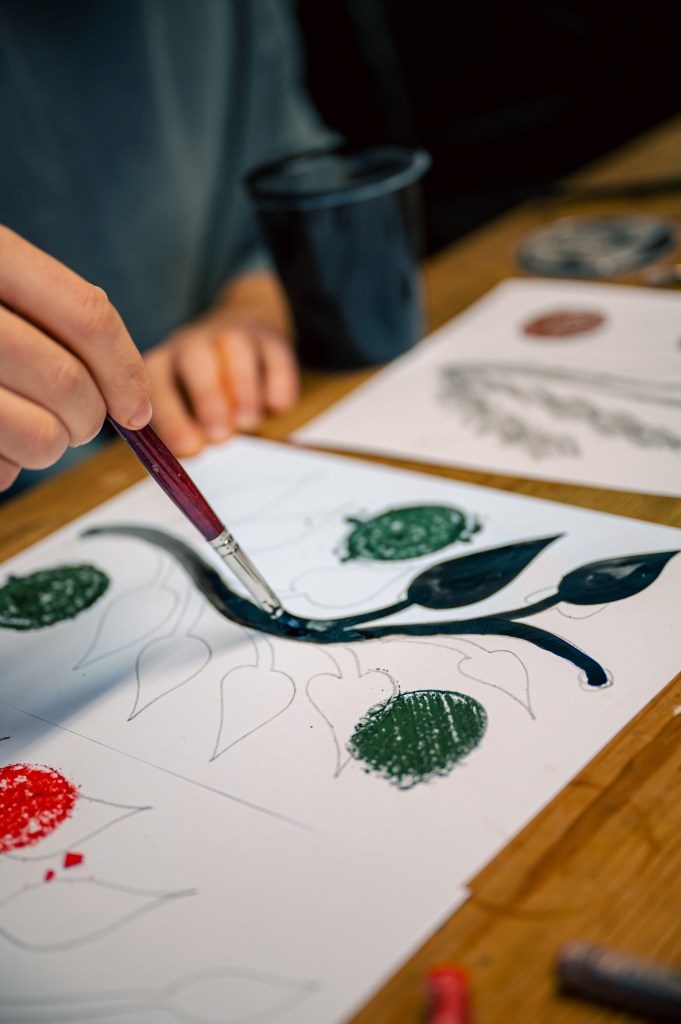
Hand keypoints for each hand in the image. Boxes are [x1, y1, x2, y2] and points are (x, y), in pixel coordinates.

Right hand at [0, 227, 151, 490]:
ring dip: (49, 447)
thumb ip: (56, 320)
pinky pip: (0, 467)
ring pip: (40, 437)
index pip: (88, 315)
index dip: (127, 369)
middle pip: (68, 383)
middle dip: (90, 418)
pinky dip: (7, 465)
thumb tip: (133, 402)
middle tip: (82, 422)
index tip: (139, 406)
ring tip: (30, 430)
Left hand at [144, 271, 298, 456]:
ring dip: (243, 387)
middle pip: (195, 359)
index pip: (158, 387)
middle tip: (219, 435)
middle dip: (208, 398)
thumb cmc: (201, 397)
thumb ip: (185, 435)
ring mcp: (232, 337)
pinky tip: (277, 407)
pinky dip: (279, 381)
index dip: (171, 416)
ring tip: (248, 423)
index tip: (188, 448)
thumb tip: (193, 452)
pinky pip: (276, 355)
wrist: (235, 349)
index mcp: (161, 366)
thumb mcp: (183, 414)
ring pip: (236, 348)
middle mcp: (192, 345)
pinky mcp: (270, 340)